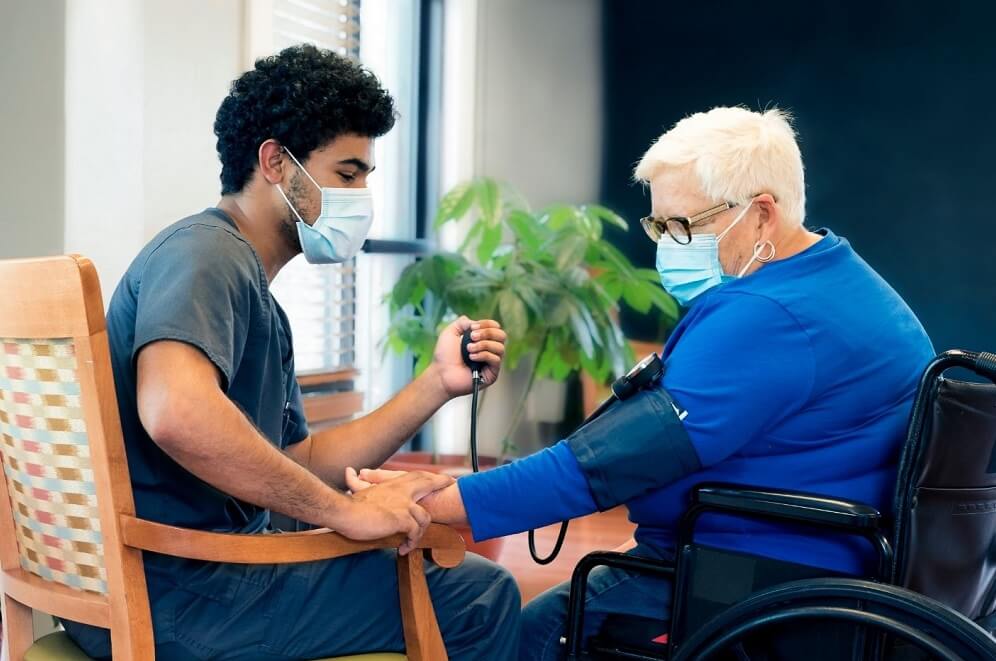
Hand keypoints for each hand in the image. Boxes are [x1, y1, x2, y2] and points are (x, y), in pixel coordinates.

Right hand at [337, 470, 453, 554]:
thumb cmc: (348, 506)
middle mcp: (401, 491)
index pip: (416, 476)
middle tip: (452, 483)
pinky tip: (402, 549)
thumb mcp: (360, 492)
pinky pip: (415, 532)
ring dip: (420, 531)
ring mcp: (403, 504)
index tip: (442, 477)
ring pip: (424, 517)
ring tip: (410, 542)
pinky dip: (411, 542)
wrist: (344, 512)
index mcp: (393, 484)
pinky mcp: (401, 519)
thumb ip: (361, 485)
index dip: (430, 476)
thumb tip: (349, 471)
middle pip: (428, 483)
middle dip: (442, 483)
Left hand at [430, 316, 506, 397]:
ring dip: (483, 345)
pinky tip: (472, 357)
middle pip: (502, 335)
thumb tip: (474, 322)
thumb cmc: (444, 356)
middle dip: (487, 333)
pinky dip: (483, 355)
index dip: (487, 324)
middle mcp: (489, 350)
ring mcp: (491, 362)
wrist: (441, 373)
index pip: (495, 327)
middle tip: (472, 337)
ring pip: (500, 347)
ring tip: (469, 349)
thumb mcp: (450, 333)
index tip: (473, 327)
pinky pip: (496, 360)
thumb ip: (462, 322)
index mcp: (482, 339)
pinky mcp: (492, 374)